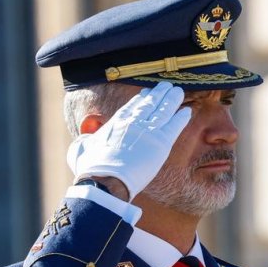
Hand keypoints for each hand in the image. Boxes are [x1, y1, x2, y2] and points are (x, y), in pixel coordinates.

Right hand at [67, 81, 190, 200]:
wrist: (106, 179)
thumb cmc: (91, 169)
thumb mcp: (80, 149)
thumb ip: (84, 141)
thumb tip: (84, 139)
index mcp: (116, 122)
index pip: (132, 106)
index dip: (141, 99)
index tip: (147, 93)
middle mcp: (133, 123)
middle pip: (149, 104)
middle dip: (159, 94)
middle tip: (166, 87)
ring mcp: (148, 131)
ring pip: (163, 110)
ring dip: (172, 100)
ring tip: (177, 92)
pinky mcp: (161, 143)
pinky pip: (174, 126)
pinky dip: (181, 118)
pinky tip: (187, 111)